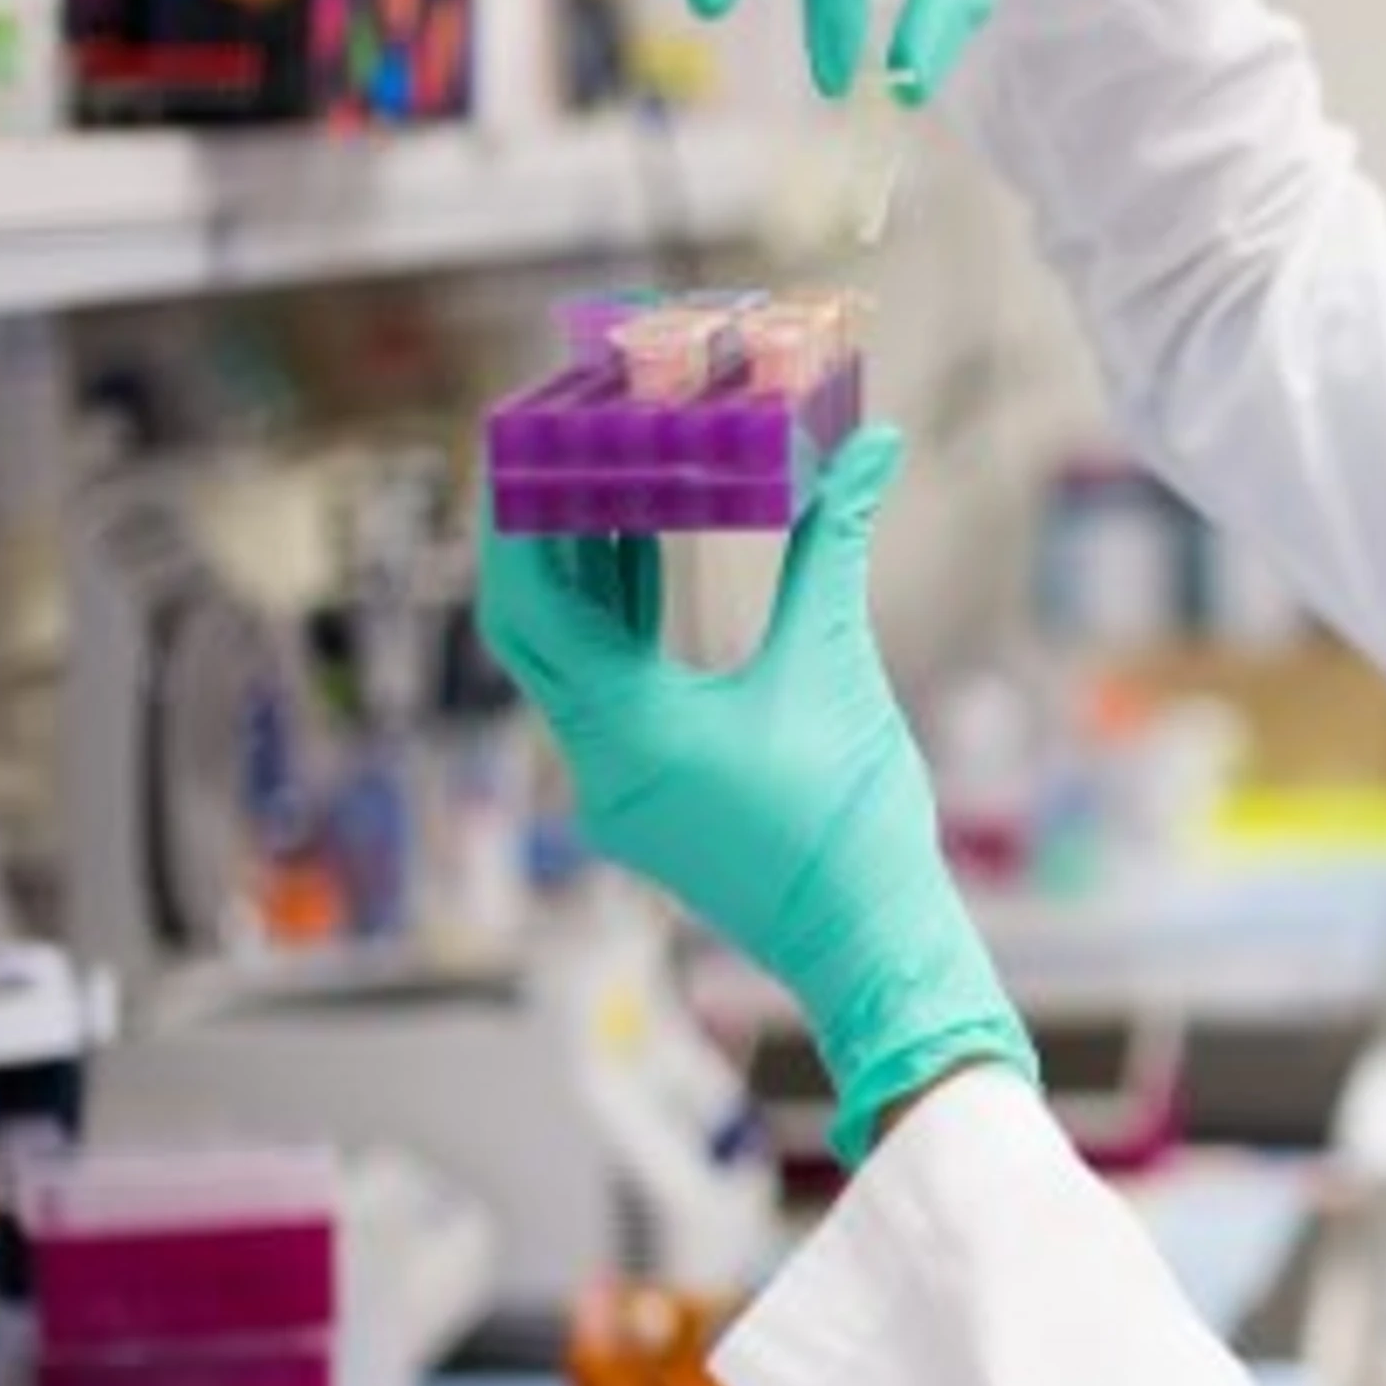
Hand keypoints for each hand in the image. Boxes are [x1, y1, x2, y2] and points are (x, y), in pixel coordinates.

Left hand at [477, 429, 1037, 1161]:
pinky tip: (638, 559)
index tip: (521, 440)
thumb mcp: (836, 668)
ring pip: (566, 660)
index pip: (531, 604)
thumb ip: (835, 548)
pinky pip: (601, 693)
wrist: (867, 945)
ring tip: (594, 476)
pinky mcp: (646, 800)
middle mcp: (600, 764)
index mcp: (629, 730)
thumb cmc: (853, 824)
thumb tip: (870, 447)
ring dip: (576, 574)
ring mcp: (617, 790)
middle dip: (534, 533)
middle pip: (531, 627)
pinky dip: (612, 623)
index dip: (515, 516)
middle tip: (547, 445)